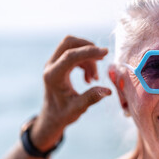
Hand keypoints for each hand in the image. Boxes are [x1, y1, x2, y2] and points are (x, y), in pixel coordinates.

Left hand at [30, 36, 111, 150]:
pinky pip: (74, 54)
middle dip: (87, 47)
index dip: (89, 52)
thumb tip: (108, 90)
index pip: (70, 56)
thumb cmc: (63, 114)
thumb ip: (91, 98)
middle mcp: (51, 66)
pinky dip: (86, 61)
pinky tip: (90, 77)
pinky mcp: (59, 64)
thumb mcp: (78, 109)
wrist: (52, 116)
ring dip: (88, 58)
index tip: (105, 52)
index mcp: (53, 76)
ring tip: (94, 78)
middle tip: (102, 58)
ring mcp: (54, 63)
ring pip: (73, 47)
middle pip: (69, 43)